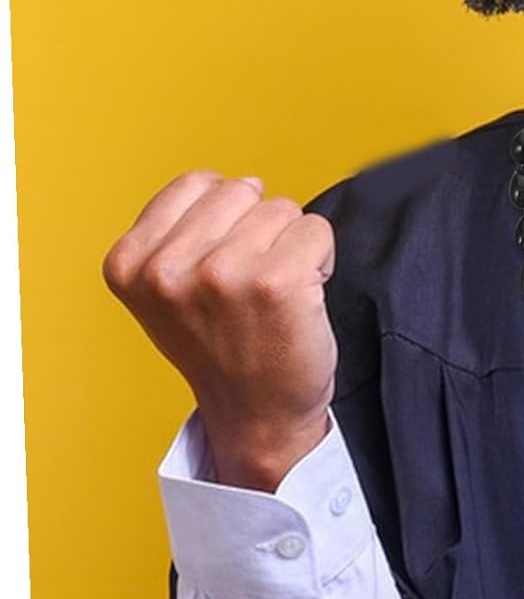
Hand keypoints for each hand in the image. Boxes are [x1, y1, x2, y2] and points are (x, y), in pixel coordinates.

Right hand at [103, 171, 337, 490]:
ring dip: (290, 247)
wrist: (258, 416)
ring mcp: (221, 274)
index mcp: (129, 264)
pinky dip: (321, 259)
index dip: (225, 219)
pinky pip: (316, 230)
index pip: (197, 183)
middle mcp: (168, 269)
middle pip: (242, 191)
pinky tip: (301, 299)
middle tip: (253, 285)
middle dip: (259, 229)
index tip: (222, 268)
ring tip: (274, 295)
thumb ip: (177, 233)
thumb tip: (231, 182)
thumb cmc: (224, 350)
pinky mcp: (276, 282)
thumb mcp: (167, 291)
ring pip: (282, 209)